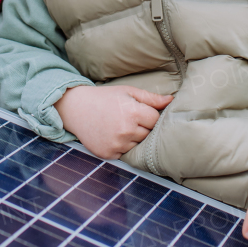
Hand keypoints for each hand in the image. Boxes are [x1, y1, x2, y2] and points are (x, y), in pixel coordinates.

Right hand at [53, 84, 171, 159]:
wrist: (76, 108)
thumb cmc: (105, 97)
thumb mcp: (128, 92)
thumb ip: (151, 98)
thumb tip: (171, 101)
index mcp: (133, 112)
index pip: (156, 120)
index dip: (149, 115)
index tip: (139, 111)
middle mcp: (126, 131)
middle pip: (148, 134)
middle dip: (142, 127)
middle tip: (128, 118)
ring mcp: (117, 145)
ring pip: (138, 145)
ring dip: (133, 138)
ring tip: (120, 126)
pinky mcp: (108, 154)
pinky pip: (125, 154)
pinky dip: (122, 147)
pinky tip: (112, 135)